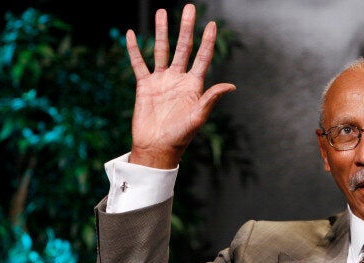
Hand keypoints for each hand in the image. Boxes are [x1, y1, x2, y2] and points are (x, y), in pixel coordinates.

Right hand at [125, 4, 235, 168]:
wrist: (156, 148)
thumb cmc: (180, 137)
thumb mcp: (198, 117)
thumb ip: (210, 99)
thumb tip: (231, 86)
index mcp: (194, 85)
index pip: (202, 57)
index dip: (207, 41)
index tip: (211, 23)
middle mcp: (178, 79)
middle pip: (183, 47)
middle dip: (186, 28)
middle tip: (188, 7)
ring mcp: (161, 81)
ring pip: (161, 50)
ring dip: (161, 31)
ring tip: (161, 12)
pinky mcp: (144, 86)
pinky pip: (139, 64)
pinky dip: (134, 49)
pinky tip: (132, 34)